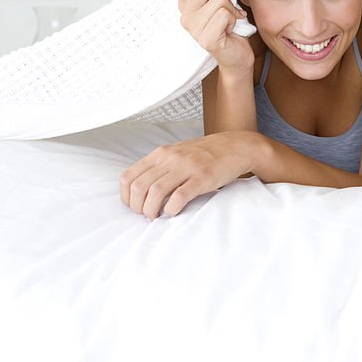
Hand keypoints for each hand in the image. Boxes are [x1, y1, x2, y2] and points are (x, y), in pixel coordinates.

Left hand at [120, 131, 264, 217]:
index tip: (134, 206)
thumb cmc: (205, 154)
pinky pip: (179, 196)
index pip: (128, 177)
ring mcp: (187, 167)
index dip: (126, 197)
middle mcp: (171, 158)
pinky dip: (172, 208)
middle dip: (138, 207)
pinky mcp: (203, 178)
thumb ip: (159, 166)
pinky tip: (174, 211)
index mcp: (161, 153)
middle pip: (139, 187)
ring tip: (157, 215)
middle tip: (147, 214)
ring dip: (151, 210)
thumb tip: (139, 190)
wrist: (236, 146)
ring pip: (155, 192)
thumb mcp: (177, 153)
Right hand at [178, 0, 252, 71]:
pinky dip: (235, 19)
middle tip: (228, 3)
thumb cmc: (228, 27)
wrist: (236, 57)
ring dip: (232, 7)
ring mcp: (194, 27)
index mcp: (185, 3)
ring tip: (230, 19)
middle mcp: (185, 14)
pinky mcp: (206, 38)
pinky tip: (232, 28)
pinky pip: (225, 14)